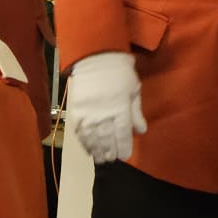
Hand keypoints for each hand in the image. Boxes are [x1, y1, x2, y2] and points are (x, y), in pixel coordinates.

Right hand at [69, 50, 145, 164]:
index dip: (124, 146)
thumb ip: (136, 112)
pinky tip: (88, 149)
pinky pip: (80, 131)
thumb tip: (141, 131)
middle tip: (112, 160)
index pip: (123, 133)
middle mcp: (104, 113)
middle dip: (111, 151)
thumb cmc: (120, 72)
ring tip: (101, 159)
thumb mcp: (134, 89)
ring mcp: (88, 113)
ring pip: (93, 138)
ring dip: (97, 150)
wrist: (96, 58)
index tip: (125, 156)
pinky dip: (84, 142)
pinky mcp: (76, 111)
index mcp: (120, 107)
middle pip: (107, 138)